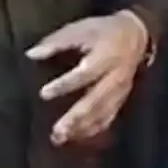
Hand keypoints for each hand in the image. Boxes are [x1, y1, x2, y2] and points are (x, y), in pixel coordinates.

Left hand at [27, 11, 148, 145]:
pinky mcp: (121, 99)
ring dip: (82, 128)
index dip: (64, 85)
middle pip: (96, 101)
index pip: (84, 74)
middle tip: (56, 130)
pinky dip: (93, 129)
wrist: (136, 36)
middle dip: (76, 117)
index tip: (44, 94)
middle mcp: (115, 77)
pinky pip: (108, 118)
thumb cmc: (102, 31)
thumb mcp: (80, 29)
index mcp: (105, 57)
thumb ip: (56, 42)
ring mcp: (120, 91)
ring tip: (61, 138)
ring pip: (102, 114)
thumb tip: (31, 54)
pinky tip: (77, 138)